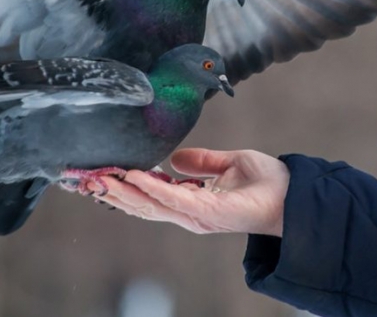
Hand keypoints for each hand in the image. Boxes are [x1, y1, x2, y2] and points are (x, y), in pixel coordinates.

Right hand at [98, 149, 289, 236]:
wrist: (293, 194)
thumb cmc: (266, 182)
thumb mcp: (228, 163)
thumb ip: (201, 162)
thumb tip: (174, 159)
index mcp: (190, 203)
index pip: (148, 198)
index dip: (122, 188)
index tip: (97, 175)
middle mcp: (188, 214)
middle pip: (141, 206)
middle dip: (112, 193)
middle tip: (83, 180)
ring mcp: (196, 216)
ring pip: (150, 206)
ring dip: (124, 191)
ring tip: (100, 177)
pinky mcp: (208, 213)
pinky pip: (174, 200)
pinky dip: (152, 188)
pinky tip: (135, 175)